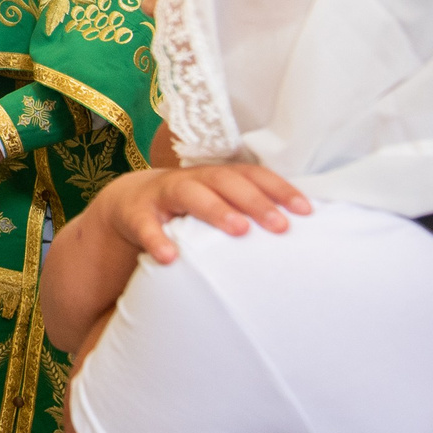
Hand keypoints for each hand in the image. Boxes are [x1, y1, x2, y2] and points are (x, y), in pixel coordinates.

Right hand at [89, 164, 310, 264]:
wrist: (126, 209)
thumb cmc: (185, 213)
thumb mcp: (214, 206)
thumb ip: (245, 212)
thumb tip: (297, 231)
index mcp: (215, 177)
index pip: (251, 175)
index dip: (278, 189)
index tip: (306, 211)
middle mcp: (191, 180)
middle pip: (225, 181)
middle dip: (254, 201)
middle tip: (280, 226)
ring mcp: (161, 194)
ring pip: (189, 194)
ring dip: (215, 209)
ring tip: (238, 230)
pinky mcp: (135, 214)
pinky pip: (145, 225)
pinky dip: (157, 239)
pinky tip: (170, 257)